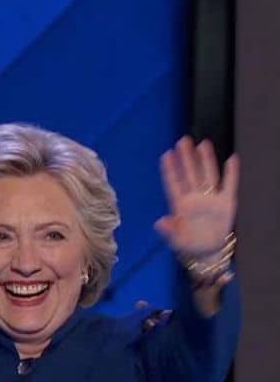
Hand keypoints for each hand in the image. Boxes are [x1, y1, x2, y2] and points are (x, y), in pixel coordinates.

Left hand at [155, 137, 238, 257]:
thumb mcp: (176, 240)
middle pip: (190, 174)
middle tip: (182, 141)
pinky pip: (229, 185)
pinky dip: (231, 173)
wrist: (207, 252)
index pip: (173, 183)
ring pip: (207, 175)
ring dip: (205, 160)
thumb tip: (159, 222)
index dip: (170, 170)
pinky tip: (232, 159)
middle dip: (186, 158)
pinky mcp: (226, 203)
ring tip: (202, 144)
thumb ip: (168, 231)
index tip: (165, 154)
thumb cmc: (188, 244)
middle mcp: (194, 198)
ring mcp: (210, 199)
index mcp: (180, 205)